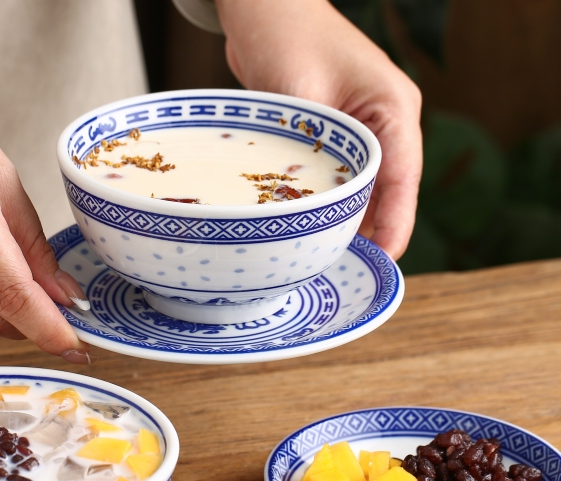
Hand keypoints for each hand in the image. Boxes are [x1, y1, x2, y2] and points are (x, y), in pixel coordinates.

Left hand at [215, 0, 421, 259]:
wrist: (265, 6)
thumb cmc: (285, 34)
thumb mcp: (299, 97)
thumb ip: (312, 150)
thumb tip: (312, 207)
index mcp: (392, 108)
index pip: (402, 176)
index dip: (396, 222)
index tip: (385, 257)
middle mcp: (386, 120)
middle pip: (389, 187)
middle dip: (374, 228)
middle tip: (350, 267)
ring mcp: (364, 127)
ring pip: (367, 185)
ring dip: (352, 217)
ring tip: (332, 256)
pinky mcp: (340, 133)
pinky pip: (342, 176)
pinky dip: (333, 200)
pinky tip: (317, 226)